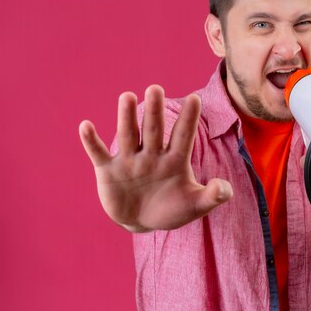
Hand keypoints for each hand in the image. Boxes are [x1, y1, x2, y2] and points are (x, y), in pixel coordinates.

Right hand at [79, 85, 232, 231]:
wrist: (143, 221)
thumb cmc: (172, 209)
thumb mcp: (195, 205)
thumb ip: (212, 196)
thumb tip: (225, 189)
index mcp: (175, 159)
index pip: (183, 136)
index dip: (188, 119)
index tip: (194, 99)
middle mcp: (152, 154)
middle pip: (154, 130)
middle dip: (155, 111)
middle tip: (155, 89)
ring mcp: (129, 161)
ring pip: (129, 135)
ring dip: (126, 117)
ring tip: (127, 96)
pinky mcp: (108, 171)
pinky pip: (98, 153)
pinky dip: (91, 141)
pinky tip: (85, 126)